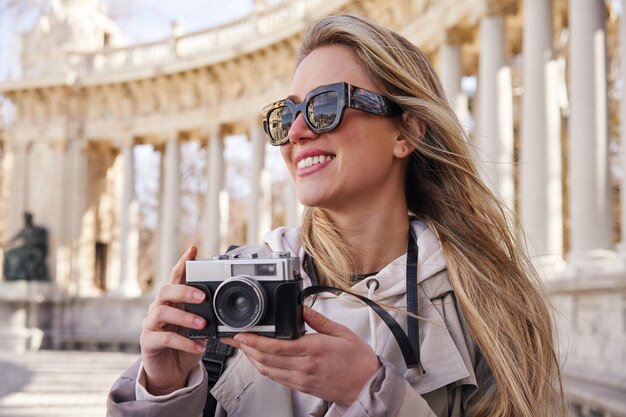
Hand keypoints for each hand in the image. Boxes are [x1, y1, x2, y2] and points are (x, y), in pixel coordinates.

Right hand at [139, 246, 207, 395]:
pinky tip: (198, 345)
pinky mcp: (148, 342)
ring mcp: (151, 324)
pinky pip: (164, 338)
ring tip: (203, 323)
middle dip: (184, 290)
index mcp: (173, 300)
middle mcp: (159, 308)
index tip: (193, 250)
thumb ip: (207, 313)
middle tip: (203, 297)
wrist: (170, 371)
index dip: (183, 263)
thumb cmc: (186, 344)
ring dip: (185, 316)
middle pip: (165, 290)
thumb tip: (223, 305)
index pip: (176, 277)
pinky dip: (184, 341)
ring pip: (162, 311)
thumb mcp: (199, 327)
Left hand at [221, 307, 379, 405]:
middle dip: (246, 348)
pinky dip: (263, 368)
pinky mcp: (300, 387)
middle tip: (234, 338)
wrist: (366, 385)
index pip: (276, 346)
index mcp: (313, 350)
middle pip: (265, 359)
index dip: (255, 341)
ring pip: (267, 370)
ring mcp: (300, 379)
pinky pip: (276, 378)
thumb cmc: (357, 361)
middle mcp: (303, 366)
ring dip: (251, 358)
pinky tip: (259, 359)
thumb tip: (301, 308)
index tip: (242, 334)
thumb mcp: (341, 332)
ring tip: (242, 346)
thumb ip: (318, 320)